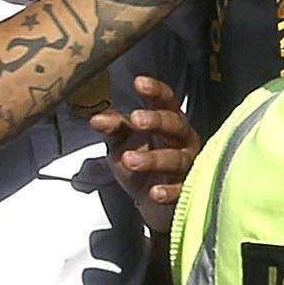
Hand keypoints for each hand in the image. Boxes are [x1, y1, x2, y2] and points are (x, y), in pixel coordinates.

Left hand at [88, 75, 197, 233]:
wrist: (150, 201)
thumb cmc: (140, 163)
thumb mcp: (122, 142)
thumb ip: (113, 128)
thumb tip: (96, 119)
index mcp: (168, 122)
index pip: (166, 101)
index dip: (156, 92)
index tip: (139, 83)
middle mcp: (182, 140)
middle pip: (175, 125)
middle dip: (157, 121)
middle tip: (136, 120)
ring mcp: (187, 165)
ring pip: (175, 159)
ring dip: (153, 159)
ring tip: (129, 160)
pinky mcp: (185, 191)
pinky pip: (180, 190)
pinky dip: (168, 191)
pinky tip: (154, 192)